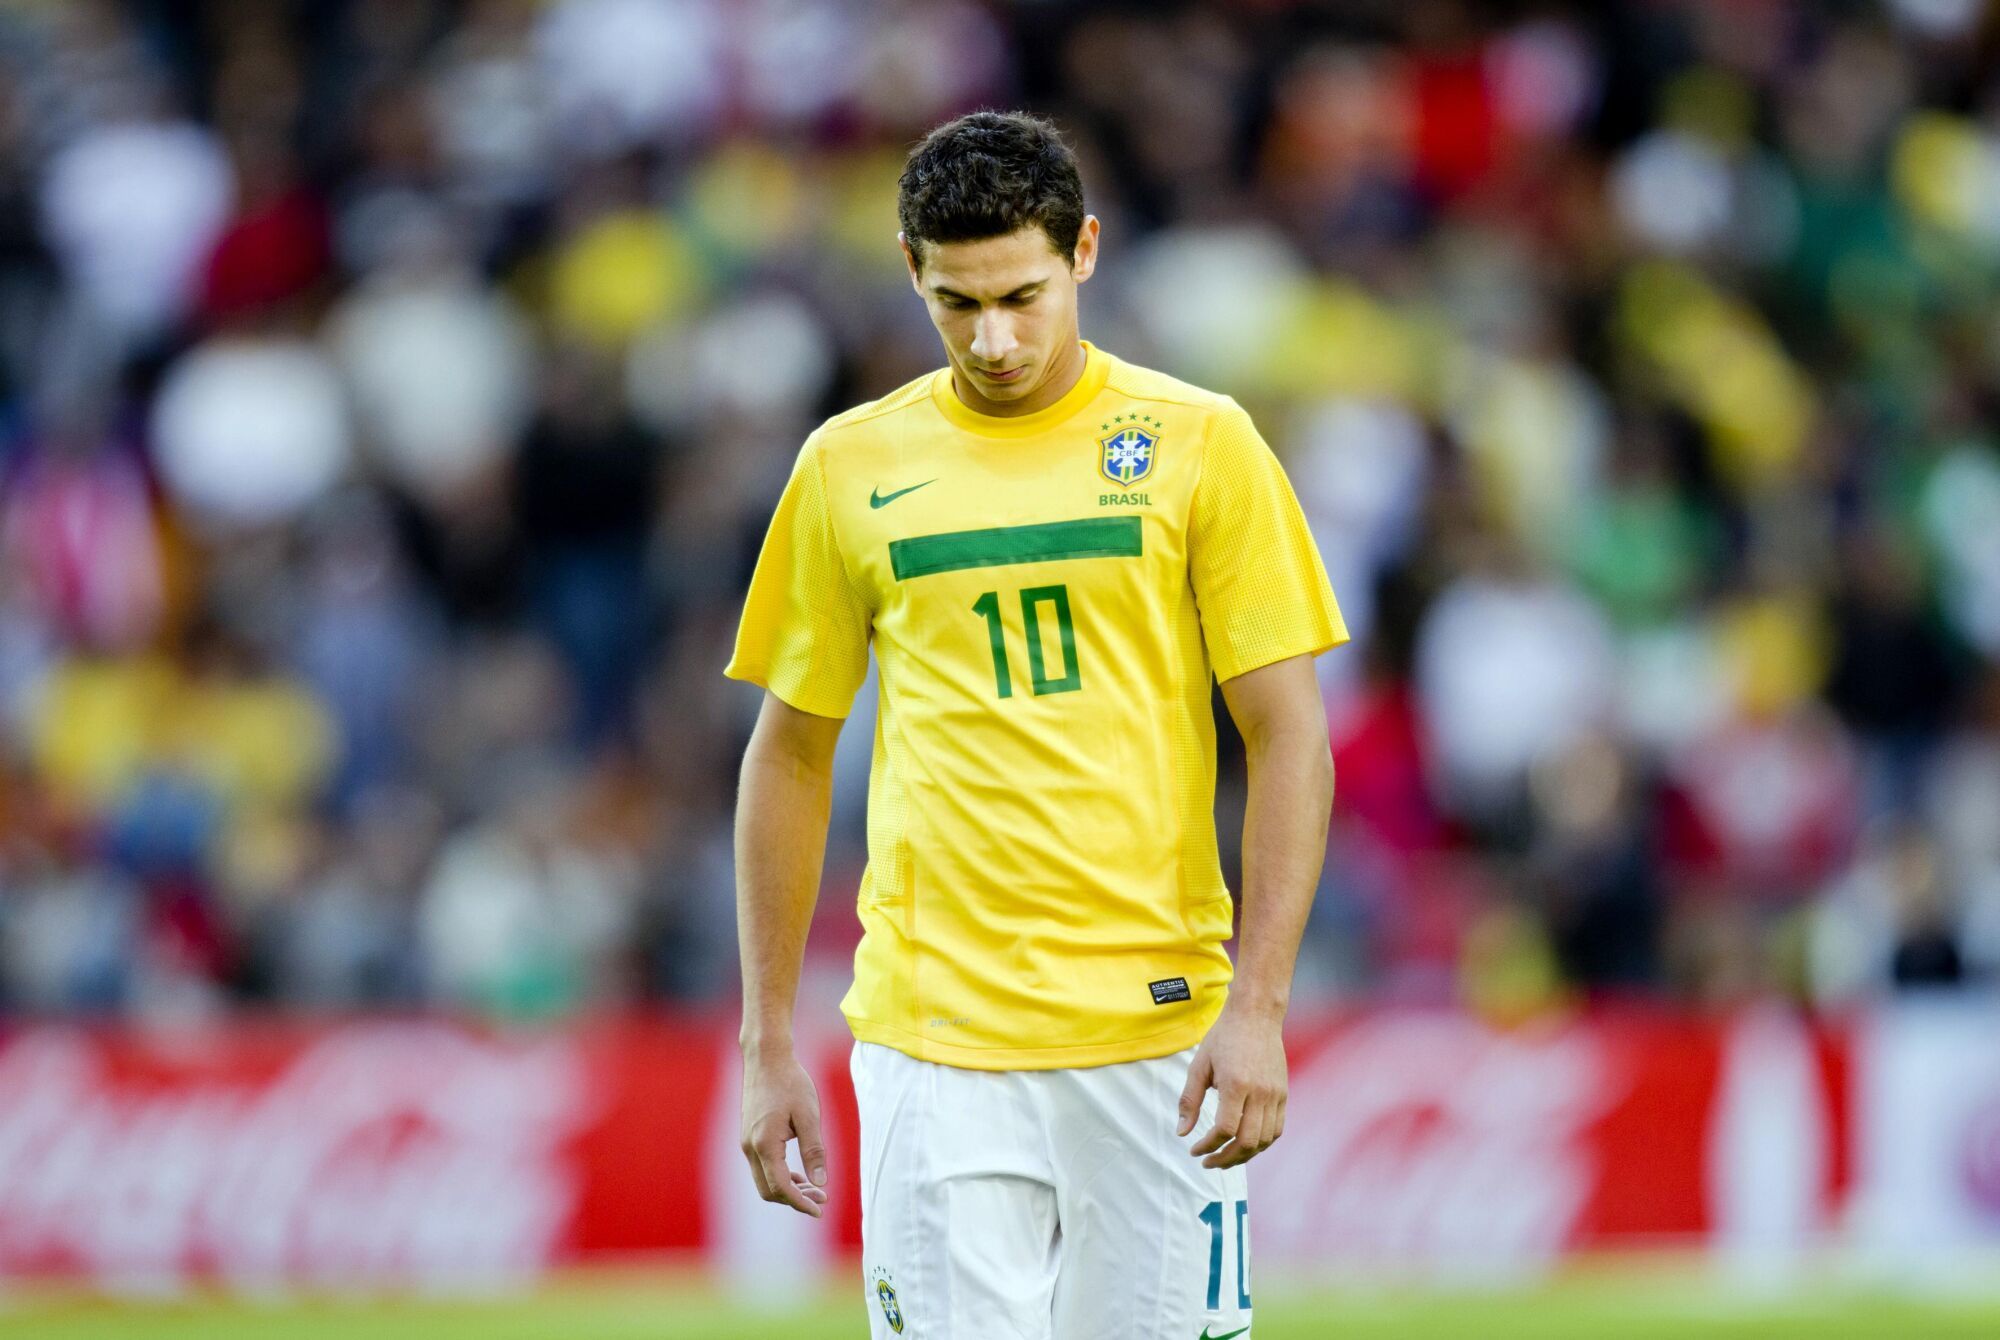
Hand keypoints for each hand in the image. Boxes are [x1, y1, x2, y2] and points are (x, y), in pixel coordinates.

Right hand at [739, 1050, 829, 1216]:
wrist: (766, 1058)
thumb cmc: (791, 1082)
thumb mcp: (808, 1115)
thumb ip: (814, 1151)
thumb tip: (820, 1182)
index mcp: (764, 1144)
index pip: (781, 1187)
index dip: (800, 1203)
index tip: (819, 1210)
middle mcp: (750, 1147)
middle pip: (769, 1190)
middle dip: (795, 1199)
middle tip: (822, 1200)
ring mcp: (746, 1142)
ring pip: (764, 1180)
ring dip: (788, 1189)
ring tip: (815, 1189)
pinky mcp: (748, 1136)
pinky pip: (762, 1167)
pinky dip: (780, 1176)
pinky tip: (799, 1174)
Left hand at [1177, 1005, 1287, 1168]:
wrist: (1256, 1015)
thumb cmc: (1223, 1038)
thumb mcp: (1199, 1065)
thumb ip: (1189, 1100)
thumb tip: (1182, 1133)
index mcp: (1236, 1084)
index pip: (1225, 1130)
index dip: (1208, 1146)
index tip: (1195, 1150)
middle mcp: (1260, 1092)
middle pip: (1247, 1142)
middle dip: (1226, 1159)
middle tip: (1209, 1162)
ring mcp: (1275, 1094)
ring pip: (1265, 1140)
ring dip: (1244, 1156)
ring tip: (1225, 1158)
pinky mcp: (1283, 1094)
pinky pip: (1277, 1129)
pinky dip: (1262, 1143)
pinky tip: (1245, 1144)